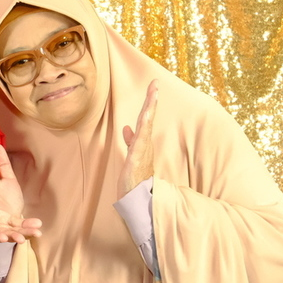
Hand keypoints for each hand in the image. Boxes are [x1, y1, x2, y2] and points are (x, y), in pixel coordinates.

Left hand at [0, 204, 41, 244]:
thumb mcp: (4, 219)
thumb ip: (19, 222)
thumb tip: (40, 223)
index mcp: (3, 229)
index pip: (17, 230)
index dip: (27, 232)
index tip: (38, 232)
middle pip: (5, 235)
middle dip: (13, 237)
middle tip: (22, 239)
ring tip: (3, 237)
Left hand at [119, 80, 157, 198]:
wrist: (137, 199)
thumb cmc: (134, 178)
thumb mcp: (131, 156)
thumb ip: (131, 142)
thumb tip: (127, 128)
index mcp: (142, 143)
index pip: (145, 119)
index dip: (149, 103)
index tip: (153, 87)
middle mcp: (144, 144)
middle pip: (147, 118)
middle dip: (151, 100)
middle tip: (155, 83)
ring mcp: (142, 151)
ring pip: (145, 125)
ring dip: (149, 108)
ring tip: (153, 92)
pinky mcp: (136, 159)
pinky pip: (140, 140)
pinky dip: (143, 127)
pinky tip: (145, 116)